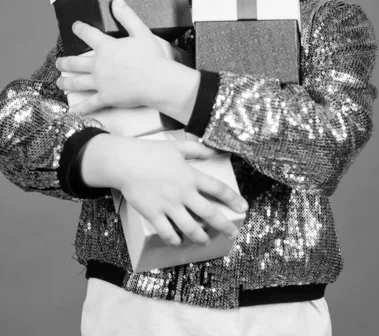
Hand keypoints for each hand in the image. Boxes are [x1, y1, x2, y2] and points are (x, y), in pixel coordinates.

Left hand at [56, 0, 171, 113]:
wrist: (157, 81)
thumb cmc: (152, 58)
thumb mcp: (141, 31)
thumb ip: (126, 16)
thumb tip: (116, 1)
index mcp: (106, 47)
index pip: (88, 34)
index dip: (79, 28)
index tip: (75, 27)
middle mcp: (98, 64)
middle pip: (75, 62)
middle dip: (65, 62)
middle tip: (59, 62)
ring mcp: (100, 82)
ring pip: (77, 82)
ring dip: (66, 82)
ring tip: (60, 82)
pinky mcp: (106, 97)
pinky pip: (90, 104)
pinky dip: (80, 109)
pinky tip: (72, 112)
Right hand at [83, 134, 247, 245]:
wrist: (125, 162)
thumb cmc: (151, 152)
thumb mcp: (177, 146)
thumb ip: (198, 149)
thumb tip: (215, 151)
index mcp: (190, 176)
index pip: (218, 189)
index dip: (233, 199)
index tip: (243, 208)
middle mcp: (183, 193)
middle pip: (209, 213)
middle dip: (224, 225)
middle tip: (232, 233)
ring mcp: (168, 206)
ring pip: (190, 228)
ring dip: (201, 237)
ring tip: (206, 240)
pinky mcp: (153, 214)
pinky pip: (168, 233)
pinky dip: (175, 240)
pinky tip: (179, 241)